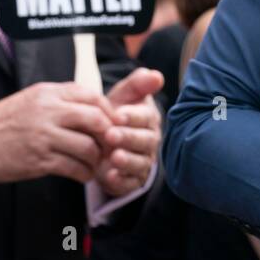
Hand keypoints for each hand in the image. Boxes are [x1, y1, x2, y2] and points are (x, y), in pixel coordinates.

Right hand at [0, 82, 116, 184]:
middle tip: (110, 147)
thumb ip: (61, 100)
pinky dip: (84, 173)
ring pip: (88, 146)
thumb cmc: (4, 121)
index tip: (112, 125)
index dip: (109, 112)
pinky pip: (74, 167)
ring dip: (97, 159)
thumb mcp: (32, 99)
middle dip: (109, 136)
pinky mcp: (38, 160)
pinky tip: (82, 175)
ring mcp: (44, 136)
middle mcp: (48, 111)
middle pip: (96, 120)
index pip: (93, 96)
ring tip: (94, 164)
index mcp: (48, 93)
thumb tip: (94, 109)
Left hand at [94, 68, 162, 197]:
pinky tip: (110, 177)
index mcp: (148, 119)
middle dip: (127, 138)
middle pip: (143, 141)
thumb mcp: (123, 96)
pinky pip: (129, 183)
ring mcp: (142, 162)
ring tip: (113, 157)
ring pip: (138, 163)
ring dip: (126, 161)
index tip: (118, 115)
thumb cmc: (115, 114)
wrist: (102, 140)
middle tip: (110, 135)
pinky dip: (121, 181)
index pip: (145, 117)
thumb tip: (157, 75)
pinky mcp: (132, 181)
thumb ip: (137, 85)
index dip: (133, 117)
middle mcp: (149, 141)